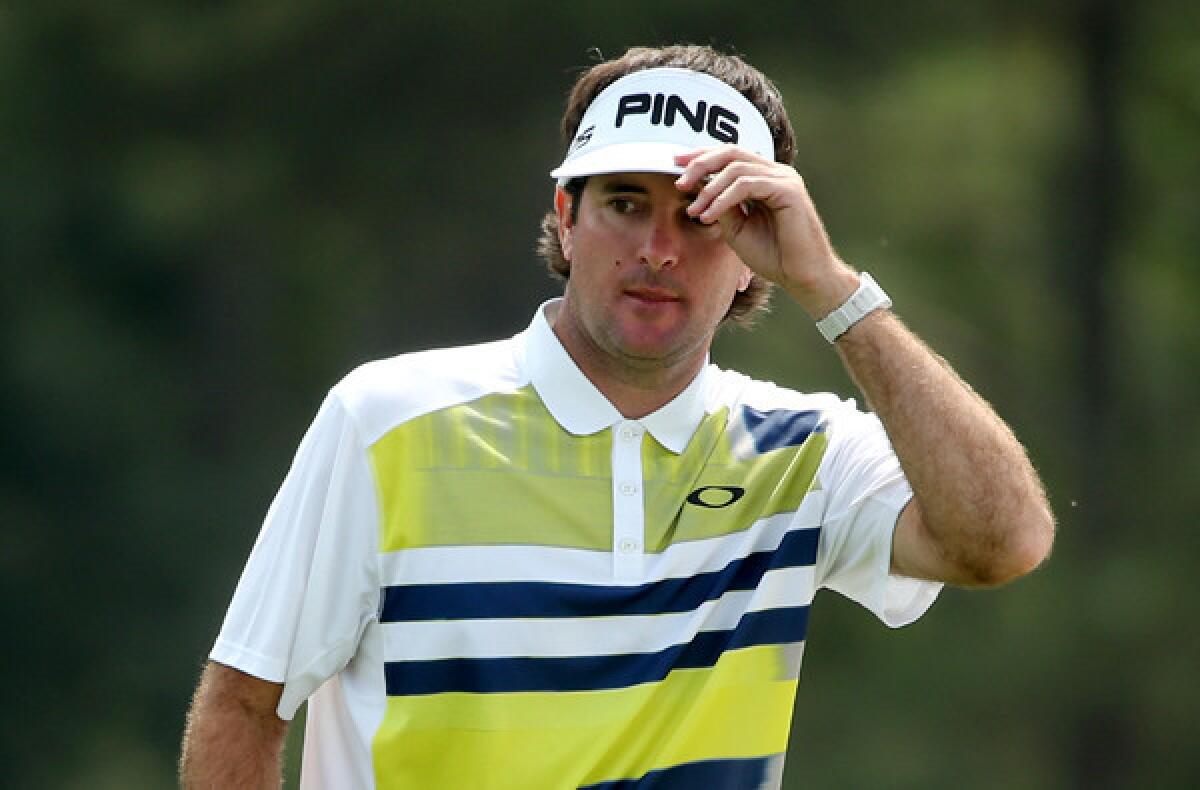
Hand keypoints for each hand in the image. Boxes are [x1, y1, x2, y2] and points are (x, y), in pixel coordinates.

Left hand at [673, 147, 858, 317]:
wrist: (802, 277)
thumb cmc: (774, 256)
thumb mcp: (737, 228)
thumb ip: (722, 206)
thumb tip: (699, 189)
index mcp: (765, 178)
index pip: (730, 155)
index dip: (702, 156)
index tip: (675, 162)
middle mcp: (776, 173)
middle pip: (732, 152)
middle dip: (700, 163)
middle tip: (679, 182)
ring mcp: (784, 179)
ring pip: (737, 167)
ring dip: (709, 188)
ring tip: (694, 210)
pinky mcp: (789, 190)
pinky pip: (747, 185)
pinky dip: (723, 199)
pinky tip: (709, 216)